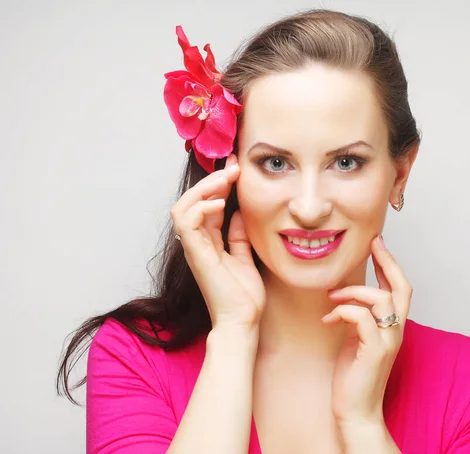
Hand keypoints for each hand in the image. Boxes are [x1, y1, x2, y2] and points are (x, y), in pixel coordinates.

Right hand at [170, 153, 265, 329]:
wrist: (243, 321)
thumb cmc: (244, 295)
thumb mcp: (245, 257)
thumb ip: (238, 236)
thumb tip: (239, 212)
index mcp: (209, 242)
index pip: (207, 205)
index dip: (219, 184)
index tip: (236, 168)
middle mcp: (198, 242)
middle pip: (191, 201)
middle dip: (211, 180)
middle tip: (233, 167)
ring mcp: (194, 248)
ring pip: (183, 207)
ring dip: (203, 189)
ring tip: (225, 180)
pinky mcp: (196, 255)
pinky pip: (187, 223)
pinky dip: (201, 208)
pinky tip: (220, 203)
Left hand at [321, 235, 411, 428]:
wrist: (356, 411)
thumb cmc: (353, 376)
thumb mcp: (355, 338)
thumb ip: (358, 318)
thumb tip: (346, 298)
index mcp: (392, 327)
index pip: (399, 288)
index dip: (390, 263)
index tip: (377, 243)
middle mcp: (395, 331)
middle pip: (402, 288)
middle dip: (388, 261)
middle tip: (372, 244)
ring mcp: (388, 341)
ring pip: (382, 299)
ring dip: (353, 291)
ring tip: (332, 297)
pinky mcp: (375, 352)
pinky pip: (363, 318)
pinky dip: (345, 312)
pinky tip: (329, 320)